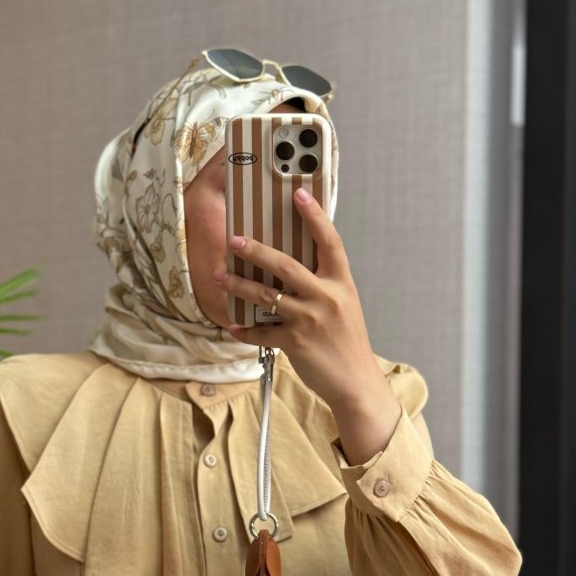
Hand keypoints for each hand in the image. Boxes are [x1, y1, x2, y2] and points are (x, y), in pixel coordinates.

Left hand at [213, 185, 389, 411]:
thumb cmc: (347, 342)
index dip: (314, 215)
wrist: (356, 382)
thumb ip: (323, 285)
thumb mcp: (344, 305)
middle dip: (256, 250)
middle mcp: (326, 296)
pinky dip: (245, 330)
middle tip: (234, 240)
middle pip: (285, 265)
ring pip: (265, 295)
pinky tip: (234, 327)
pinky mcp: (295, 342)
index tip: (298, 193)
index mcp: (341, 282)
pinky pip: (262, 331)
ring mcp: (310, 319)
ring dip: (238, 285)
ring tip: (219, 276)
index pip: (329, 241)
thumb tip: (291, 268)